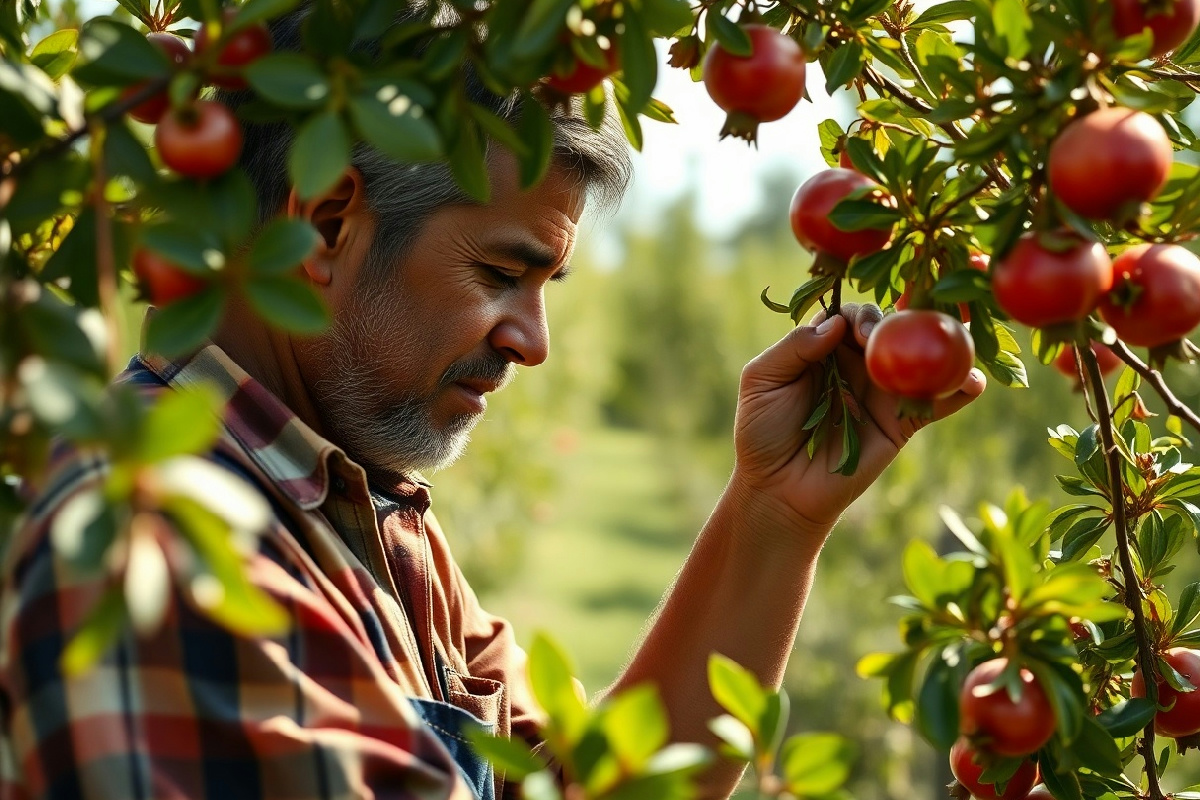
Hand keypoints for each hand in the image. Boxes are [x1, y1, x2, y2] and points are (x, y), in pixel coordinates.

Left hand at [730, 303, 985, 533]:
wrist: (778, 489)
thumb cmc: (761, 432)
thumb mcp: (762, 381)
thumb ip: (793, 348)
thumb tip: (834, 324)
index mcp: (823, 347)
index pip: (848, 314)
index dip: (857, 314)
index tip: (856, 332)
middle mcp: (857, 363)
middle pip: (890, 329)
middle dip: (898, 325)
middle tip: (891, 340)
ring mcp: (882, 392)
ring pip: (918, 361)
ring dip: (939, 348)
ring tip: (952, 344)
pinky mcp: (901, 424)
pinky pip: (934, 403)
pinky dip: (958, 391)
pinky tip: (973, 382)